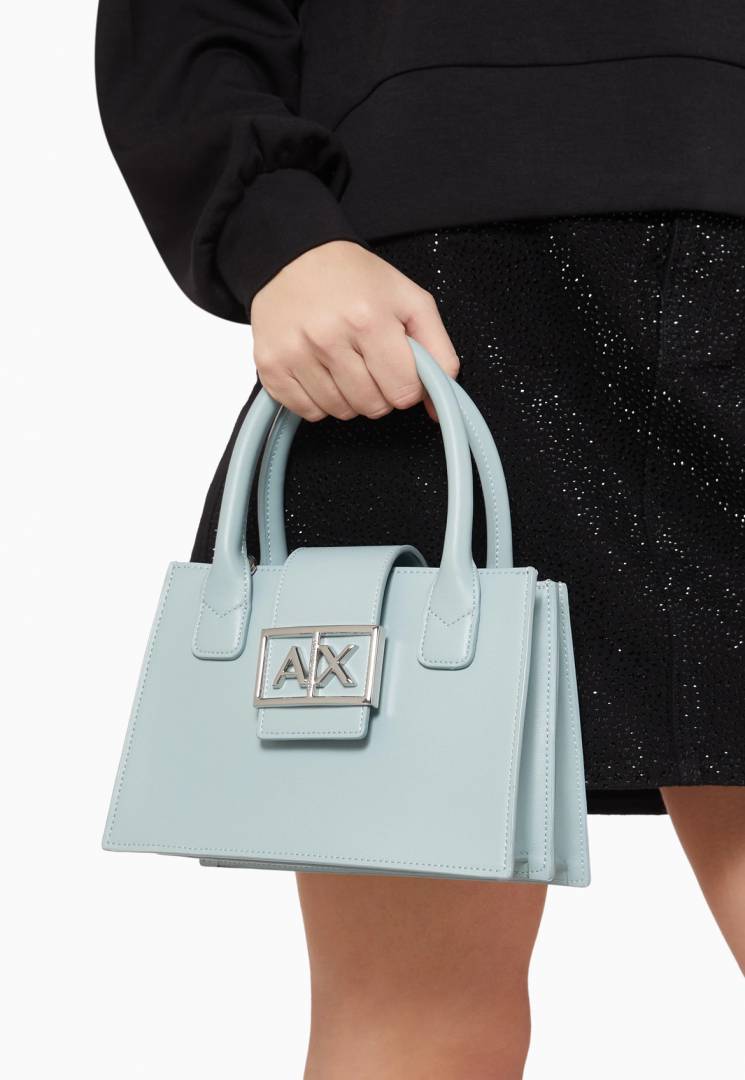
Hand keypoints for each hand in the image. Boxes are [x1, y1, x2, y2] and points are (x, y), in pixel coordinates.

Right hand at [250, 241, 458, 420]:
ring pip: (340, 412)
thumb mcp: (410, 301)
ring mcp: (296, 353)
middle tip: (370, 362)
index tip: (398, 368)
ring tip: (344, 363)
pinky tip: (320, 371)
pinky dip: (319, 400)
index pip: (403, 391)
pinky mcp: (271, 366)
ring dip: (349, 396)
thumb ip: (438, 351)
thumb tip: (439, 407)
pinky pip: (308, 412)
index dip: (407, 386)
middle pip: (372, 406)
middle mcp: (329, 337)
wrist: (293, 256)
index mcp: (369, 319)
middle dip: (379, 392)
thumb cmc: (354, 278)